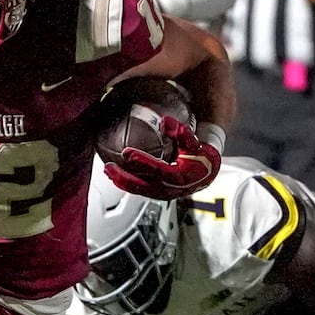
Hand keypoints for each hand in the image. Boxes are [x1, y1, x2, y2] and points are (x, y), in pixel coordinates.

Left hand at [103, 115, 221, 199]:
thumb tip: (165, 121)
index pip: (159, 170)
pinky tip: (115, 176)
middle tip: (109, 167)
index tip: (127, 153)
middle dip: (124, 177)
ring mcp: (164, 193)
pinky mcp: (157, 193)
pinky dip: (126, 184)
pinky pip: (139, 190)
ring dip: (122, 182)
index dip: (143, 162)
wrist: (206, 171)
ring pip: (139, 190)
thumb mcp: (193, 142)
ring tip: (108, 171)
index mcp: (181, 176)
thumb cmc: (199, 156)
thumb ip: (180, 132)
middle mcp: (171, 189)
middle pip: (144, 185)